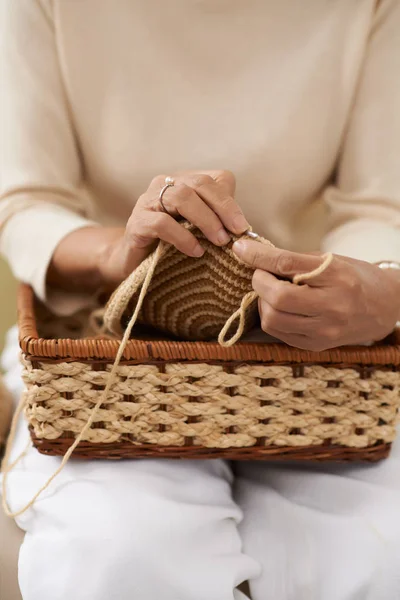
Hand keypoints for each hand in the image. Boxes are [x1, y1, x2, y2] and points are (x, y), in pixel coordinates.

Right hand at [99, 170, 248, 284]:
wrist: (133, 266)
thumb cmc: (171, 247)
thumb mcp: (198, 231)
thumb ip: (217, 223)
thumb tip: (245, 230)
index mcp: (183, 182)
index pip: (214, 179)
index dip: (229, 201)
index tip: (242, 227)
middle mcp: (165, 185)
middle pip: (199, 184)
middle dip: (222, 208)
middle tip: (236, 233)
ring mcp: (147, 202)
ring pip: (181, 198)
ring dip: (206, 220)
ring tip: (219, 242)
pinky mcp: (136, 223)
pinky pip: (162, 223)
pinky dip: (183, 237)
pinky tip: (195, 251)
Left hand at [233, 240, 399, 350]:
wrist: (381, 307)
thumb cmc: (351, 277)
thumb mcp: (329, 260)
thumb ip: (293, 260)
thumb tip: (251, 254)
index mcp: (337, 276)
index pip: (287, 264)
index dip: (258, 257)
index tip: (241, 249)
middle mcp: (333, 305)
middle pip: (277, 297)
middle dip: (259, 282)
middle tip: (261, 274)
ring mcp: (325, 330)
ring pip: (272, 319)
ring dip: (262, 302)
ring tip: (271, 292)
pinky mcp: (316, 345)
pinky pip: (278, 333)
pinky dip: (270, 317)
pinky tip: (279, 308)